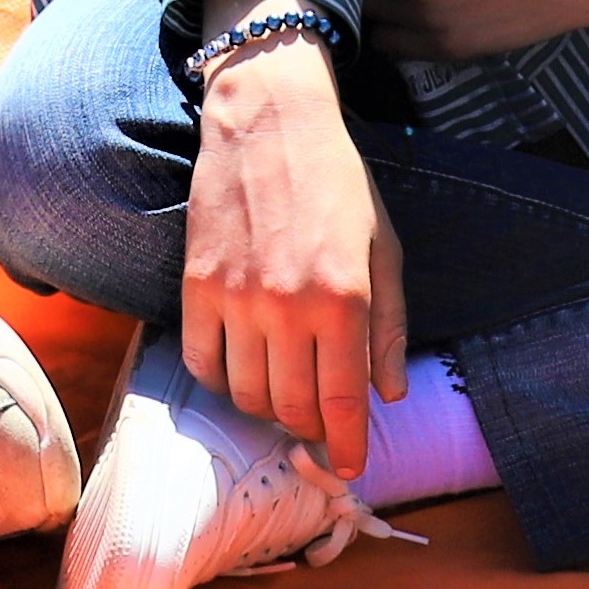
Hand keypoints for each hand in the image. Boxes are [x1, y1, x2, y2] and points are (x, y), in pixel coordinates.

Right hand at [183, 37, 405, 479]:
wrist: (270, 122)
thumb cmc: (337, 181)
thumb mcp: (384, 248)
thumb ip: (392, 327)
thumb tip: (390, 394)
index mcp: (346, 299)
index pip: (344, 404)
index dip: (347, 447)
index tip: (347, 467)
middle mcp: (290, 306)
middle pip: (292, 408)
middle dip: (310, 429)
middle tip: (318, 423)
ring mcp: (237, 298)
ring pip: (246, 394)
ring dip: (267, 408)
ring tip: (283, 392)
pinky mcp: (197, 286)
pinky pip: (203, 363)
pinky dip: (222, 380)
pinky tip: (242, 367)